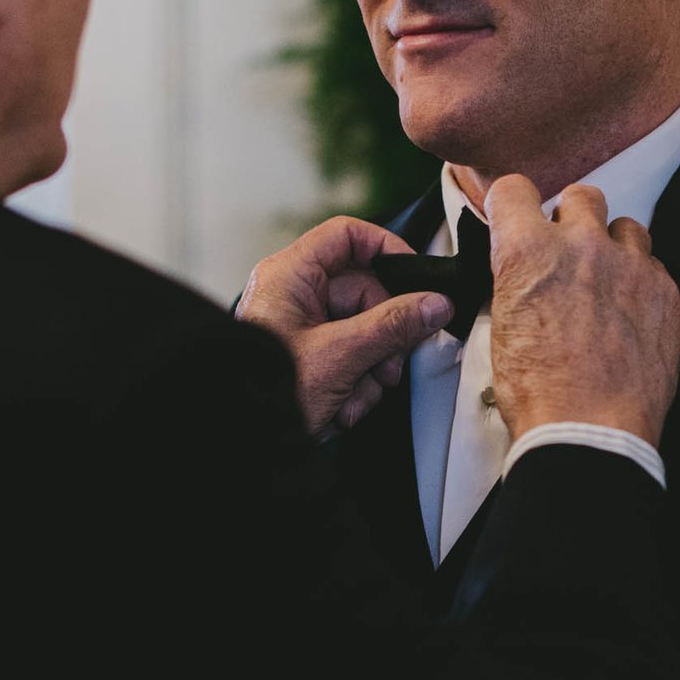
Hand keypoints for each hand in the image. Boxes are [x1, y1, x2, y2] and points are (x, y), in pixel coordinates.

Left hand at [236, 216, 450, 436]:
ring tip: (356, 394)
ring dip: (372, 368)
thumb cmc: (267, 395)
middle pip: (365, 292)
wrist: (245, 444)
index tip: (417, 276)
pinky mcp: (310, 357)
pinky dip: (356, 384)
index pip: (347, 236)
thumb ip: (393, 326)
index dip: (386, 248)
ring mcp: (302, 327)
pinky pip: (351, 357)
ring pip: (364, 330)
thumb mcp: (340, 356)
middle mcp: (295, 295)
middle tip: (388, 364)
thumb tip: (434, 305)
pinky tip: (345, 406)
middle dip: (384, 337)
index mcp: (290, 276)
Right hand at [483, 176, 679, 444]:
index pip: (514, 190)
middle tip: (568, 255)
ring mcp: (630, 265)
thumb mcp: (503, 328)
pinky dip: (640, 283)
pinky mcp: (665, 290)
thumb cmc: (543, 393)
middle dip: (572, 219)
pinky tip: (628, 315)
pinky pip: (653, 266)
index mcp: (529, 252)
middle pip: (582, 196)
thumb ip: (516, 282)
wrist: (591, 431)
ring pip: (625, 228)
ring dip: (613, 248)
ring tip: (604, 285)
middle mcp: (582, 246)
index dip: (514, 205)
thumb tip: (522, 273)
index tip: (519, 216)